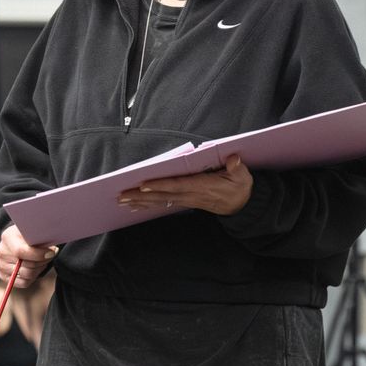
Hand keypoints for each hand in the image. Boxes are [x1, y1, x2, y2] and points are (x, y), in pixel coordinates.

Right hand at [0, 224, 57, 286]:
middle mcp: (2, 252)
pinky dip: (33, 277)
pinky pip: (23, 283)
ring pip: (27, 274)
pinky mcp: (4, 276)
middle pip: (27, 264)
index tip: (52, 252)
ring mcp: (1, 265)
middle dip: (43, 261)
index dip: (39, 254)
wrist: (18, 239)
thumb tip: (51, 246)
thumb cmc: (29, 234)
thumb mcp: (33, 229)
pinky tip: (37, 268)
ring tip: (43, 260)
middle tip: (51, 254)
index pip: (21, 251)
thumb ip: (40, 235)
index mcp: (7, 237)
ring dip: (39, 268)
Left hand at [118, 154, 253, 215]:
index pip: (178, 186)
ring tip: (123, 201)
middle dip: (141, 196)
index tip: (144, 185)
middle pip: (163, 196)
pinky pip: (164, 204)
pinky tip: (136, 206)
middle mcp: (191, 195)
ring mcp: (187, 200)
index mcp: (202, 186)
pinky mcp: (185, 202)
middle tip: (122, 196)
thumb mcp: (243, 177)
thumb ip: (237, 168)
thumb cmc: (239, 188)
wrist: (242, 206)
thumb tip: (233, 159)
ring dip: (141, 202)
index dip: (161, 186)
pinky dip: (149, 205)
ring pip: (160, 202)